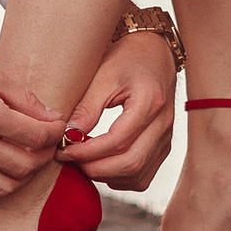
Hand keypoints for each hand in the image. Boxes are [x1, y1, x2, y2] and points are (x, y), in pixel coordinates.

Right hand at [0, 33, 64, 195]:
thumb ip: (25, 99)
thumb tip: (52, 117)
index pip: (35, 136)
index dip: (55, 132)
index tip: (60, 124)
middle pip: (26, 166)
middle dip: (46, 154)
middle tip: (50, 139)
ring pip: (6, 183)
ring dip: (26, 172)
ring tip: (32, 152)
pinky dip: (3, 175)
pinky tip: (8, 157)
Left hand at [60, 30, 176, 190]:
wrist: (154, 53)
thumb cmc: (127, 58)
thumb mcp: (103, 75)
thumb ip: (87, 107)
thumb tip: (69, 136)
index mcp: (150, 102)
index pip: (117, 141)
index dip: (87, 152)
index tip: (64, 150)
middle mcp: (164, 123)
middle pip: (131, 163)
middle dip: (95, 168)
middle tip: (71, 159)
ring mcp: (167, 137)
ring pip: (138, 175)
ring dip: (107, 175)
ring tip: (84, 162)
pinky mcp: (164, 146)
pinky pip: (143, 176)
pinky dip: (120, 177)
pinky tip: (102, 164)